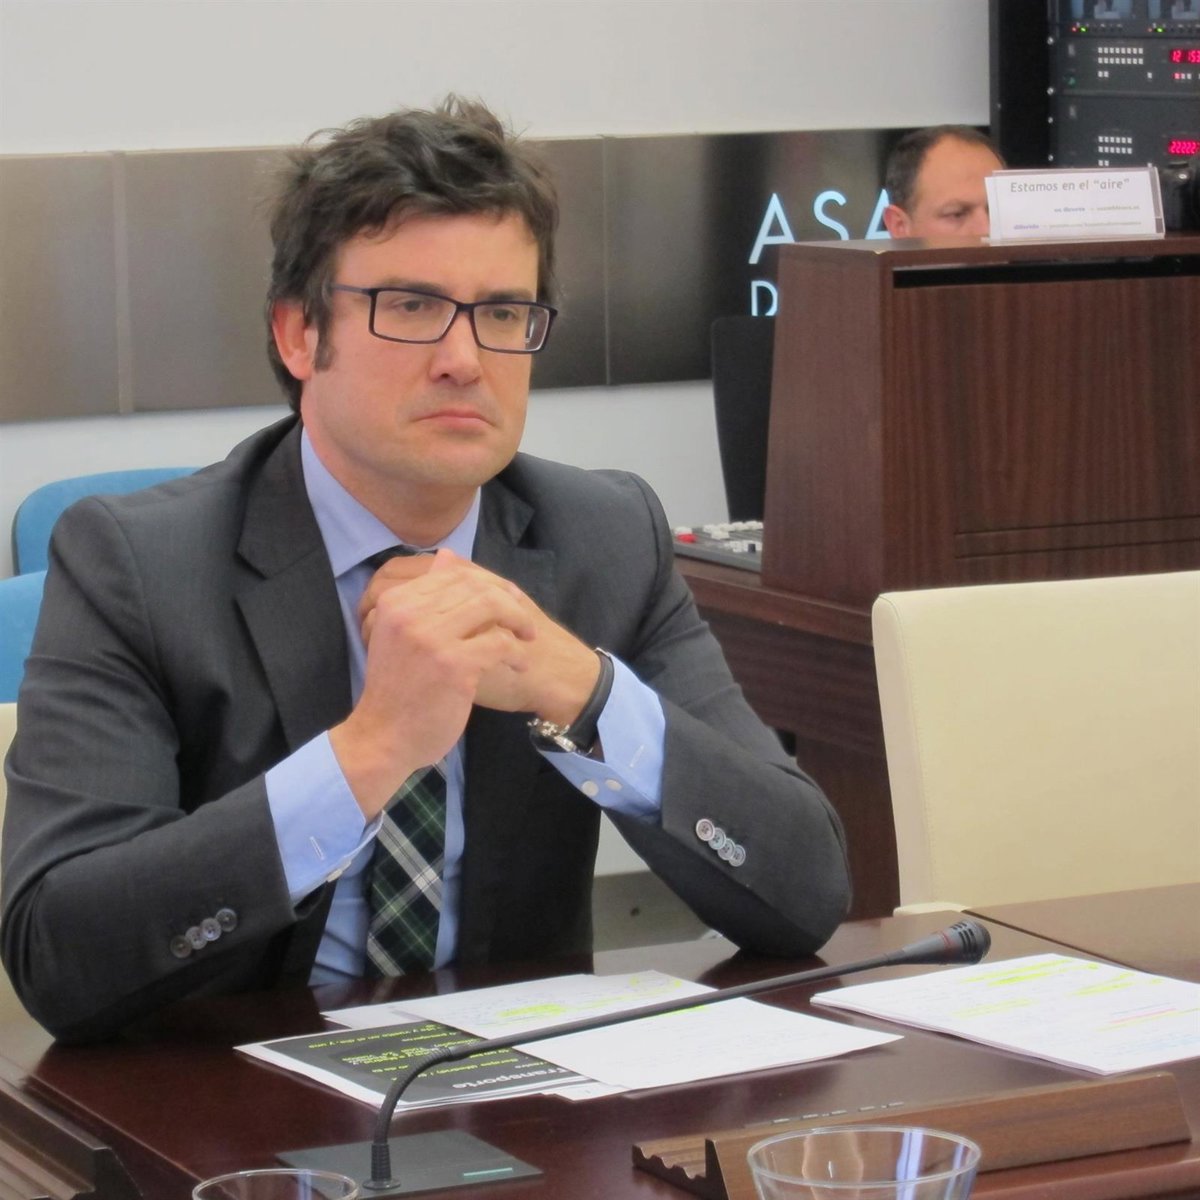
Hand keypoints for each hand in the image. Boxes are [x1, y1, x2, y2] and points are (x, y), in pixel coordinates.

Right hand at [331, 549, 535, 817]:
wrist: (382, 737)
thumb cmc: (397, 688)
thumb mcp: (401, 633)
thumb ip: (425, 597)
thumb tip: (447, 555)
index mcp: (396, 601)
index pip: (452, 572)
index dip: (489, 583)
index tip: (508, 600)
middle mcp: (409, 612)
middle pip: (474, 584)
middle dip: (508, 599)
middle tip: (524, 620)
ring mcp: (431, 637)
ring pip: (491, 606)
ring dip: (517, 620)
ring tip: (527, 638)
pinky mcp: (452, 665)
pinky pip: (499, 643)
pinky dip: (516, 652)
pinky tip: (519, 664)